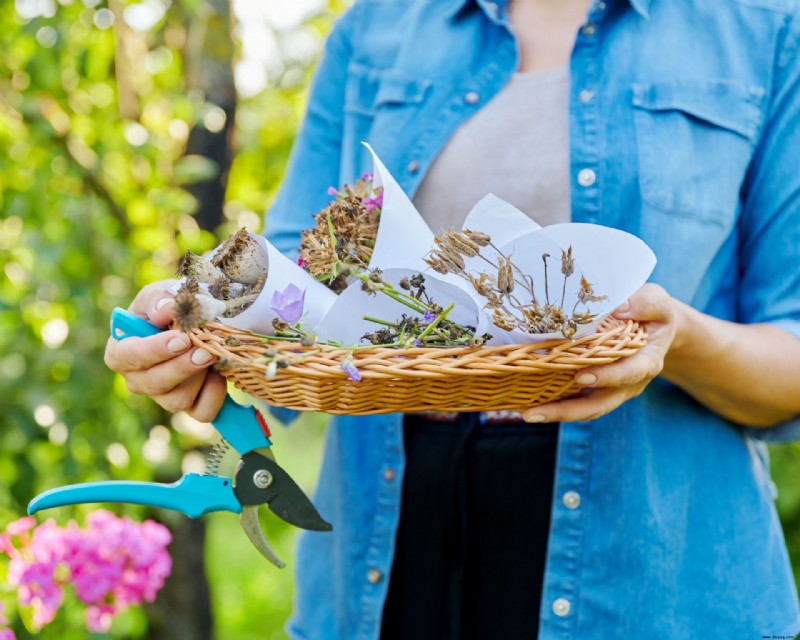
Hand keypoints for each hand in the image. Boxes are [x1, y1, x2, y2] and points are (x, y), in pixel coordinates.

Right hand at [103, 280, 226, 421]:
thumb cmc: (170, 307)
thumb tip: (165, 311)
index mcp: (121, 351)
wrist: (199, 322)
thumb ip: (160, 299)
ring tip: (212, 354)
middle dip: (183, 366)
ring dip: (200, 377)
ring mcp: (162, 396)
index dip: (155, 350)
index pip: (128, 357)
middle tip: (205, 350)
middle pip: (154, 384)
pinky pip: (202, 411)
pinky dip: (215, 394)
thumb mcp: (162, 294)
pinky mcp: (188, 406)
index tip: (181, 339)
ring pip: (177, 400)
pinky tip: (219, 373)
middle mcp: (137, 379)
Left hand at [522, 284, 678, 422]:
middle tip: (536, 412)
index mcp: (646, 361)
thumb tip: (620, 308)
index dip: (607, 377)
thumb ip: (646, 304)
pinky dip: (553, 405)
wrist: (654, 330)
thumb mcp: (657, 302)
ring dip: (555, 413)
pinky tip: (526, 405)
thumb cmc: (652, 313)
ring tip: (525, 414)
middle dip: (568, 411)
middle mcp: (628, 382)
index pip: (629, 372)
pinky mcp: (595, 389)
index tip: (582, 377)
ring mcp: (610, 389)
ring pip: (584, 408)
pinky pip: (575, 401)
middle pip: (599, 403)